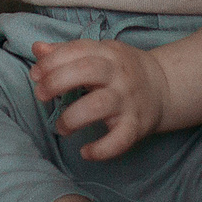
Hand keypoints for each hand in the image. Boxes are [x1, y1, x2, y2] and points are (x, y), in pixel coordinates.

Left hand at [30, 39, 170, 160]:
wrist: (164, 87)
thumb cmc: (121, 70)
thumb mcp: (98, 53)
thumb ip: (66, 52)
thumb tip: (38, 49)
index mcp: (108, 53)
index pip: (78, 50)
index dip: (53, 61)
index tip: (36, 74)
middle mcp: (118, 74)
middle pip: (87, 71)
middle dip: (58, 81)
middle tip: (41, 95)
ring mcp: (128, 100)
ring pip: (99, 105)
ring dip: (73, 117)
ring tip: (60, 128)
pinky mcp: (136, 125)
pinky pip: (120, 139)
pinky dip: (102, 149)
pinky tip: (85, 152)